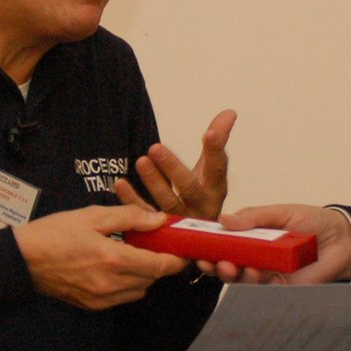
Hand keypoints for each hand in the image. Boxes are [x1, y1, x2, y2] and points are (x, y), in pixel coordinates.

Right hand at [13, 205, 186, 310]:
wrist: (22, 260)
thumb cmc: (55, 232)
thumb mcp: (93, 215)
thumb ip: (130, 217)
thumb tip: (160, 220)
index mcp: (112, 259)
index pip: (158, 266)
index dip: (176, 259)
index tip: (183, 249)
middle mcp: (110, 284)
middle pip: (152, 279)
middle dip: (160, 263)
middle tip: (158, 245)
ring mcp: (101, 298)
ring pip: (139, 290)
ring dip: (145, 275)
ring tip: (136, 255)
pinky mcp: (93, 306)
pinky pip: (123, 297)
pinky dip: (129, 284)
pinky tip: (118, 267)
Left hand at [113, 109, 235, 219]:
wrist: (197, 238)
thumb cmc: (203, 195)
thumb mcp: (211, 170)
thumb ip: (217, 142)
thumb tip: (229, 112)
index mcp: (215, 190)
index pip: (217, 168)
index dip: (215, 151)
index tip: (209, 133)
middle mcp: (200, 207)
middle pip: (189, 188)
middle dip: (173, 168)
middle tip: (156, 147)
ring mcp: (180, 221)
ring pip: (167, 202)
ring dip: (153, 182)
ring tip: (141, 161)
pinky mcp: (160, 231)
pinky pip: (144, 214)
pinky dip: (132, 199)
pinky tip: (121, 182)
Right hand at [209, 204, 350, 284]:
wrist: (344, 238)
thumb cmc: (313, 221)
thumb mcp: (281, 212)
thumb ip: (254, 217)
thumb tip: (224, 219)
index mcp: (252, 238)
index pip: (224, 244)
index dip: (207, 246)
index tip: (195, 245)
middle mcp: (256, 257)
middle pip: (227, 265)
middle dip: (213, 265)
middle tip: (208, 261)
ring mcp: (267, 273)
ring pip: (241, 279)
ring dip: (231, 274)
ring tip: (229, 266)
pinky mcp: (282, 288)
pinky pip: (262, 289)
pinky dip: (253, 282)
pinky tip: (251, 272)